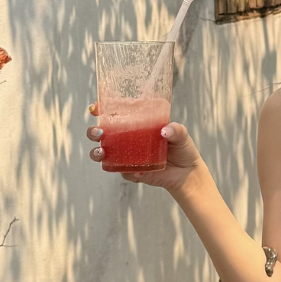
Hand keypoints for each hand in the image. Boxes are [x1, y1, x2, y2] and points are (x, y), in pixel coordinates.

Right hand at [86, 101, 203, 193]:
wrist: (187, 173)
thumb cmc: (182, 148)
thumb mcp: (181, 134)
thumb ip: (175, 130)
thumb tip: (164, 132)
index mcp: (135, 124)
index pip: (113, 114)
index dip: (100, 109)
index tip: (95, 108)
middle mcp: (126, 139)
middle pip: (101, 134)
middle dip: (93, 132)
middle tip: (99, 133)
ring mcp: (127, 156)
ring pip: (103, 153)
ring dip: (96, 152)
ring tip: (102, 152)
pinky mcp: (132, 172)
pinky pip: (122, 171)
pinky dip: (127, 172)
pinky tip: (138, 172)